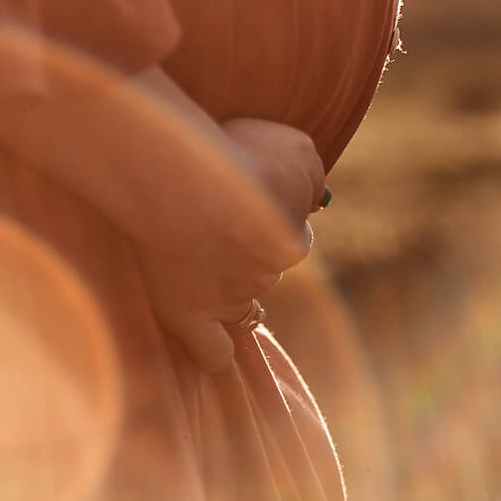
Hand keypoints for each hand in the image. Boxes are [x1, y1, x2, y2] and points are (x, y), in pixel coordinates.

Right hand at [0, 64, 324, 372]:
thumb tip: (316, 199)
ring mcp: (228, 299)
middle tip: (210, 221)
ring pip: (237, 305)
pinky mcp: (190, 317)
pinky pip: (212, 351)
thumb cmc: (235, 154)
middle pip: (262, 271)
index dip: (266, 218)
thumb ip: (309, 176)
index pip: (291, 238)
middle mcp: (266, 275)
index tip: (242, 200)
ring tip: (188, 252)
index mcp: (293, 240)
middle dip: (243, 252)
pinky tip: (206, 338)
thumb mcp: (295, 149)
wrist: (185, 180)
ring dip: (222, 285)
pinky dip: (213, 350)